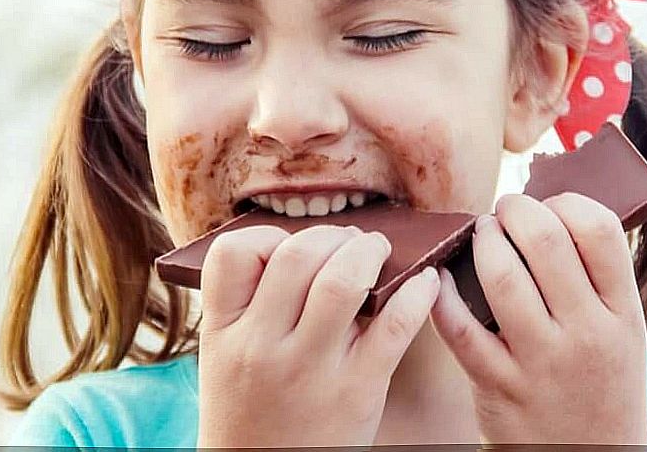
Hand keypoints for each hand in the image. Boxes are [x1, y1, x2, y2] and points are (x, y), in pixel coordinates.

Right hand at [196, 223, 440, 448]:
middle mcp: (262, 347)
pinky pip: (395, 324)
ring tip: (378, 252)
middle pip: (298, 254)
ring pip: (343, 280)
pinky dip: (417, 293)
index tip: (289, 247)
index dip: (266, 236)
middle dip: (332, 236)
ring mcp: (310, 369)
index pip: (232, 253)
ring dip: (369, 252)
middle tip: (349, 242)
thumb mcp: (225, 357)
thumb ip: (252, 304)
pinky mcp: (358, 391)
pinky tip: (423, 282)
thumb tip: (309, 243)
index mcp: (223, 333)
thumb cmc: (251, 410)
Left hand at [429, 192, 646, 443]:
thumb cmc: (601, 380)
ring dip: (482, 241)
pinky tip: (438, 276)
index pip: (600, 229)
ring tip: (481, 234)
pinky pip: (459, 327)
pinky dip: (440, 293)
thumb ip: (595, 276)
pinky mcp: (498, 386)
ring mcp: (542, 362)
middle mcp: (588, 334)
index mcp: (623, 313)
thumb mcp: (622, 330)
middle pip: (545, 240)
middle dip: (514, 209)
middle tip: (505, 210)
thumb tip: (550, 207)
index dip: (566, 201)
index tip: (548, 205)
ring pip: (500, 276)